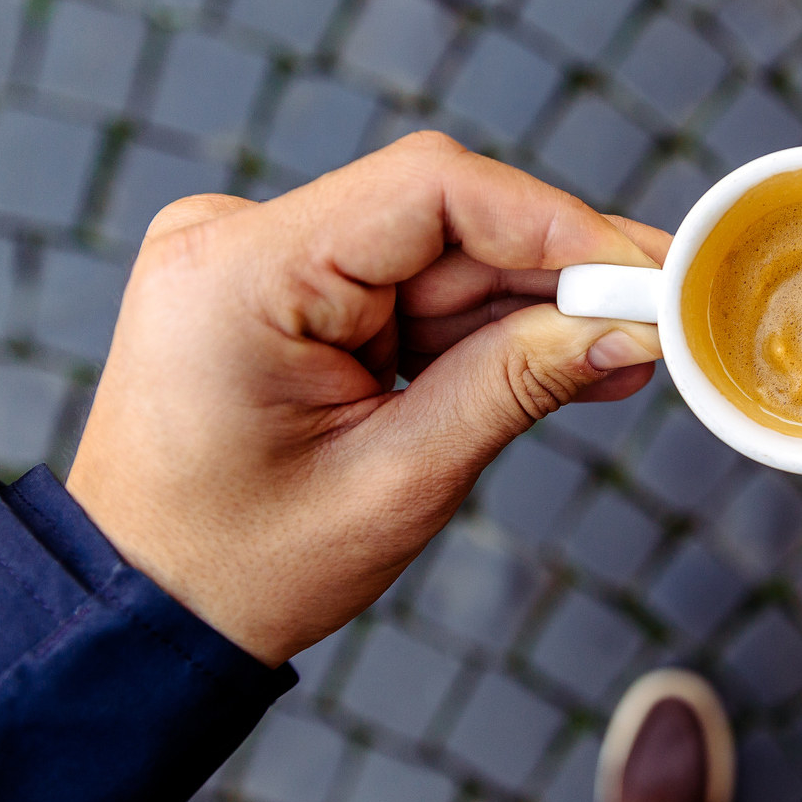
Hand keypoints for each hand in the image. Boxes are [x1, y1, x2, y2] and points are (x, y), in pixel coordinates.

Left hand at [65, 132, 667, 666]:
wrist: (141, 611)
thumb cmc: (245, 565)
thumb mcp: (399, 481)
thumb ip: (518, 383)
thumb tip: (630, 328)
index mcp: (240, 272)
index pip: (430, 189)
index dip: (556, 220)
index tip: (648, 268)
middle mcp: (235, 238)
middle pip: (439, 218)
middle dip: (555, 270)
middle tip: (660, 315)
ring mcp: (250, 255)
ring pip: (431, 251)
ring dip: (524, 304)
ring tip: (617, 356)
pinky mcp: (275, 285)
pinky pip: (400, 281)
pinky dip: (473, 323)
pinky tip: (551, 358)